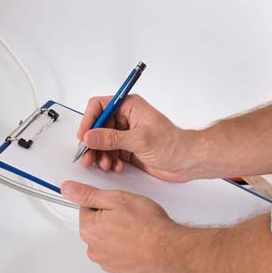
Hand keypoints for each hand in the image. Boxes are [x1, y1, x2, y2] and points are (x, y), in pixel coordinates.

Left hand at [61, 180, 179, 272]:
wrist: (168, 248)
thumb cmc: (147, 225)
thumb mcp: (116, 199)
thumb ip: (88, 194)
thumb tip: (68, 189)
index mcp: (89, 230)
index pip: (86, 208)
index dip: (104, 202)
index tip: (117, 205)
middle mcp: (94, 249)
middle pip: (96, 225)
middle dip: (109, 218)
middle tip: (129, 216)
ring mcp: (107, 262)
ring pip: (107, 240)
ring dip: (117, 233)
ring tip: (136, 229)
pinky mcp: (120, 270)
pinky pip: (117, 253)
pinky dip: (125, 247)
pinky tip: (138, 241)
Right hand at [76, 93, 196, 182]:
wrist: (187, 161)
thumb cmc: (173, 144)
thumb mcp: (140, 140)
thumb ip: (112, 138)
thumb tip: (90, 136)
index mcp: (130, 106)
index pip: (100, 106)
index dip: (89, 120)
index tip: (84, 136)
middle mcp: (126, 118)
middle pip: (97, 125)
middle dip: (92, 142)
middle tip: (88, 156)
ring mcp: (126, 133)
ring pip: (102, 141)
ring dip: (100, 154)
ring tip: (105, 164)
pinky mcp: (128, 148)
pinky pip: (110, 152)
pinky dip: (110, 160)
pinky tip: (116, 166)